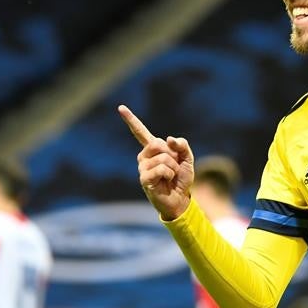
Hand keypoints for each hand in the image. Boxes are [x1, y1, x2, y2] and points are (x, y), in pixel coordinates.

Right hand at [118, 105, 193, 220]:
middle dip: (173, 155)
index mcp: (153, 149)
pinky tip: (166, 181)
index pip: (140, 132)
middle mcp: (144, 156)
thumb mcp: (187, 158)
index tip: (120, 108)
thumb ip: (182, 145)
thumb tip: (169, 139)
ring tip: (170, 176)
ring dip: (173, 167)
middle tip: (173, 167)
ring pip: (163, 157)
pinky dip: (169, 174)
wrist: (180, 199)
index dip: (131, 120)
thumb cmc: (181, 178)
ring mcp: (142, 167)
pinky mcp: (144, 179)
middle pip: (158, 143)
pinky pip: (162, 169)